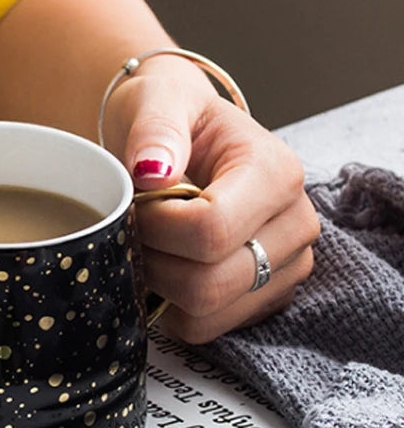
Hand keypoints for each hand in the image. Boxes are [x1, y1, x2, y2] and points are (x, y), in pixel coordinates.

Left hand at [102, 54, 319, 342]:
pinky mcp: (264, 298)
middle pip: (209, 283)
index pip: (210, 230)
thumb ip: (156, 128)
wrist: (182, 131)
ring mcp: (285, 268)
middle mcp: (295, 226)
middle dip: (153, 260)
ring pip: (206, 313)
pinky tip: (163, 264)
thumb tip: (152, 170)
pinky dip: (170, 304)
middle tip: (132, 228)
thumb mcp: (160, 100)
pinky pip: (204, 327)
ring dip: (159, 284)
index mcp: (276, 174)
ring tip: (148, 242)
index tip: (134, 203)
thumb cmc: (172, 112)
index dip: (155, 227)